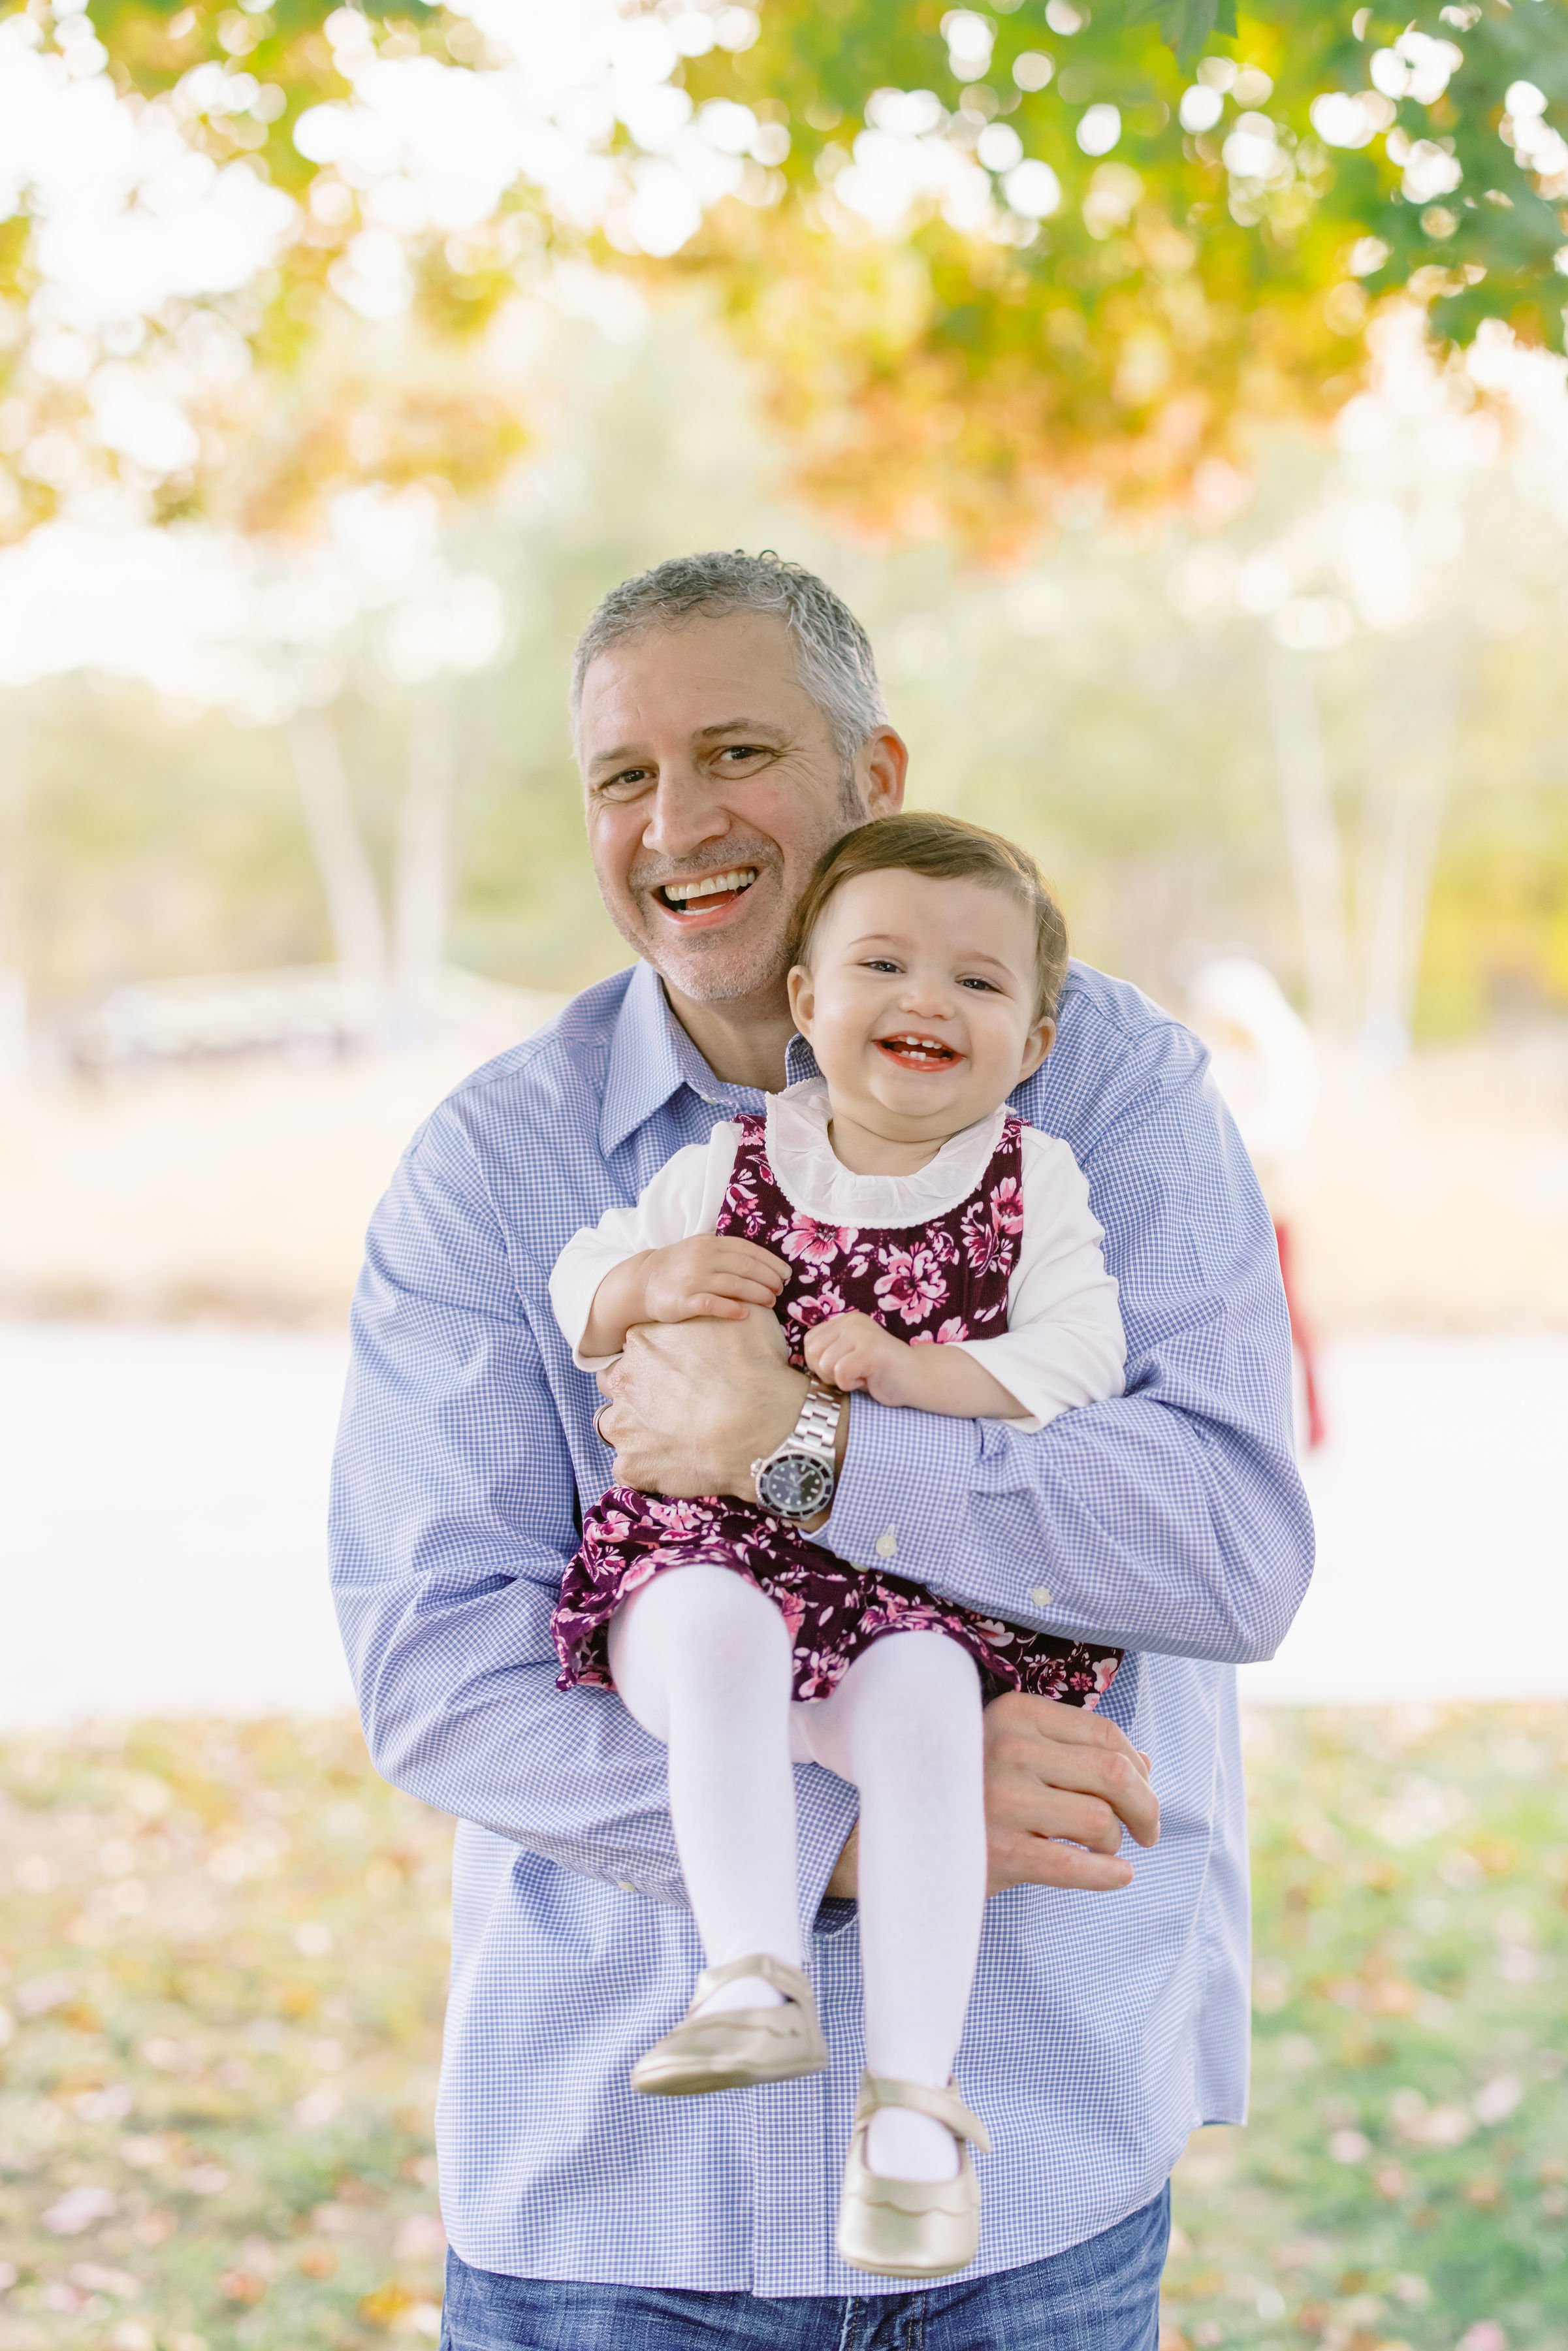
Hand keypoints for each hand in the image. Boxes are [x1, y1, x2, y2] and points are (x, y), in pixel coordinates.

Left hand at [596, 1308, 834, 1499]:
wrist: (767, 1428)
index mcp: (642, 1341)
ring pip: (616, 1427)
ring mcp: (622, 1427)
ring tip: (675, 1437)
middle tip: (676, 1405)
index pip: (635, 1348)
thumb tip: (733, 1300)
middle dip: (640, 1394)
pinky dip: (646, 1468)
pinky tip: (675, 1464)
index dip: (659, 1361)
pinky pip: (628, 1469)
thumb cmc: (758, 1370)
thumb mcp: (749, 1317)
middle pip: (619, 1385)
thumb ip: (724, 1307)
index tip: (682, 1374)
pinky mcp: (631, 1467)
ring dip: (638, 1431)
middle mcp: (623, 1381)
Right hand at [643, 1236, 787, 1324]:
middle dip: (769, 1278)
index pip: (748, 1250)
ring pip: (735, 1285)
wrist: (643, 1282)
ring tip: (771, 1301)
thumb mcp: (700, 1248)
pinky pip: (713, 1305)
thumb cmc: (679, 1266)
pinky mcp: (684, 1301)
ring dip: (758, 1293)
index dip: (771, 1262)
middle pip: (746, 1267)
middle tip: (780, 1289)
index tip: (786, 1273)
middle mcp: (703, 1258)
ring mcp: (693, 1279)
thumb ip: (726, 1250)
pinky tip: (745, 1314)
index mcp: (711, 1243)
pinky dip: (732, 1309)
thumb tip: (763, 1261)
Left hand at [803, 1312, 916, 1405]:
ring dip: (840, 1380)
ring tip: (860, 1377)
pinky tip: (867, 1380)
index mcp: (846, 1321)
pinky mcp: (871, 1351)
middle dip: (826, 1373)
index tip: (842, 1370)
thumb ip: (827, 1354)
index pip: (810, 1343)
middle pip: (813, 1353)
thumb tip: (794, 1367)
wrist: (918, 1379)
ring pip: (825, 1363)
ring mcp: (863, 1334)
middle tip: (850, 1376)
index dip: (819, 1364)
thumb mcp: (849, 1356)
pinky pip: (841, 1372)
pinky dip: (850, 1384)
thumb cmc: (879, 1374)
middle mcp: (853, 1322)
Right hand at [823, 1691, 1157, 1899]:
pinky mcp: (998, 1851)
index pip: (1105, 1733)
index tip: (1142, 1792)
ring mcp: (1001, 1799)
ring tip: (1106, 1850)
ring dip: (1116, 1842)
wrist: (891, 1836)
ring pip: (1100, 1819)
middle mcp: (1007, 1748)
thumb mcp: (1012, 1749)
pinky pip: (1075, 1866)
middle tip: (1147, 1831)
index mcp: (1013, 1714)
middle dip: (1145, 1806)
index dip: (1137, 1767)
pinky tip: (1116, 1876)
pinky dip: (1108, 1875)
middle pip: (1114, 1772)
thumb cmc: (965, 1788)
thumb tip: (1143, 1762)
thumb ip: (1072, 1749)